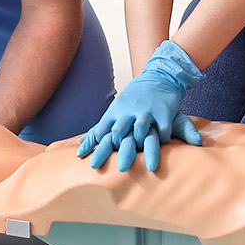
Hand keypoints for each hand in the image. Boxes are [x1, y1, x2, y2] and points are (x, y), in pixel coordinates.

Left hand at [78, 40, 203, 171]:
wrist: (159, 77)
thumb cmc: (134, 98)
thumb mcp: (115, 110)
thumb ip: (99, 129)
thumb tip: (80, 146)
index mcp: (115, 111)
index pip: (102, 131)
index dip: (99, 146)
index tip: (97, 160)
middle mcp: (129, 111)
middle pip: (118, 133)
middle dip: (117, 149)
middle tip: (120, 167)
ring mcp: (146, 111)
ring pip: (140, 132)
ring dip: (140, 144)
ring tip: (144, 156)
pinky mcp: (164, 113)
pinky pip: (162, 131)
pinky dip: (162, 139)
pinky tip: (163, 143)